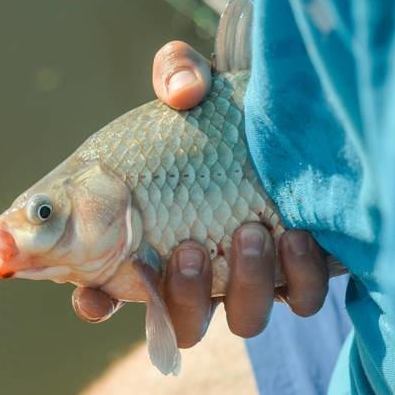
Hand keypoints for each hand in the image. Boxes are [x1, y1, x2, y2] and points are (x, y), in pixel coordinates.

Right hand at [72, 41, 329, 345]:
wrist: (298, 118)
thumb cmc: (228, 107)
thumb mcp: (195, 80)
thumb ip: (176, 72)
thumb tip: (184, 94)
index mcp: (149, 242)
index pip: (107, 293)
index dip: (95, 304)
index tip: (94, 296)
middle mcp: (199, 274)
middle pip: (181, 322)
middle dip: (182, 296)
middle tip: (188, 247)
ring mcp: (249, 279)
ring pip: (243, 320)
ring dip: (242, 285)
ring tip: (249, 230)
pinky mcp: (301, 273)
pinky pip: (298, 299)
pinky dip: (296, 276)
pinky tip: (294, 233)